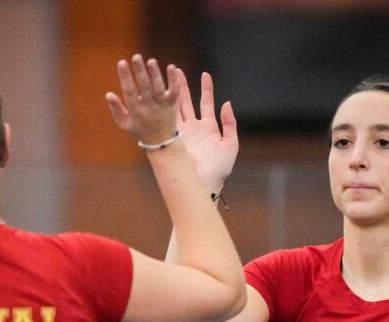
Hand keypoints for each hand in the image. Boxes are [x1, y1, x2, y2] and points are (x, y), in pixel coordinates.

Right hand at [106, 54, 178, 144]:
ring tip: (151, 61)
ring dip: (155, 74)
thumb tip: (108, 94)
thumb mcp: (125, 123)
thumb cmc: (140, 130)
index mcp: (136, 110)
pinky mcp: (173, 104)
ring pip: (159, 88)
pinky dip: (174, 80)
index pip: (129, 91)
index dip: (125, 77)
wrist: (162, 142)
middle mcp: (149, 107)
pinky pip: (175, 91)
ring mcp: (162, 105)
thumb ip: (116, 109)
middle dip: (140, 71)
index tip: (122, 63)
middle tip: (136, 57)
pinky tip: (172, 67)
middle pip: (145, 87)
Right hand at [175, 68, 237, 190]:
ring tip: (164, 77)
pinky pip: (167, 120)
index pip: (206, 103)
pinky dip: (163, 108)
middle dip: (182, 86)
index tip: (205, 74)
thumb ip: (230, 124)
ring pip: (174, 108)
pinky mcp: (172, 139)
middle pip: (187, 102)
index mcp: (209, 128)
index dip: (206, 88)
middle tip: (175, 70)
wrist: (204, 184)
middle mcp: (193, 128)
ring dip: (170, 93)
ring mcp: (181, 133)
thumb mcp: (231, 145)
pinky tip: (158, 95)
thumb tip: (227, 104)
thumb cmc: (219, 169)